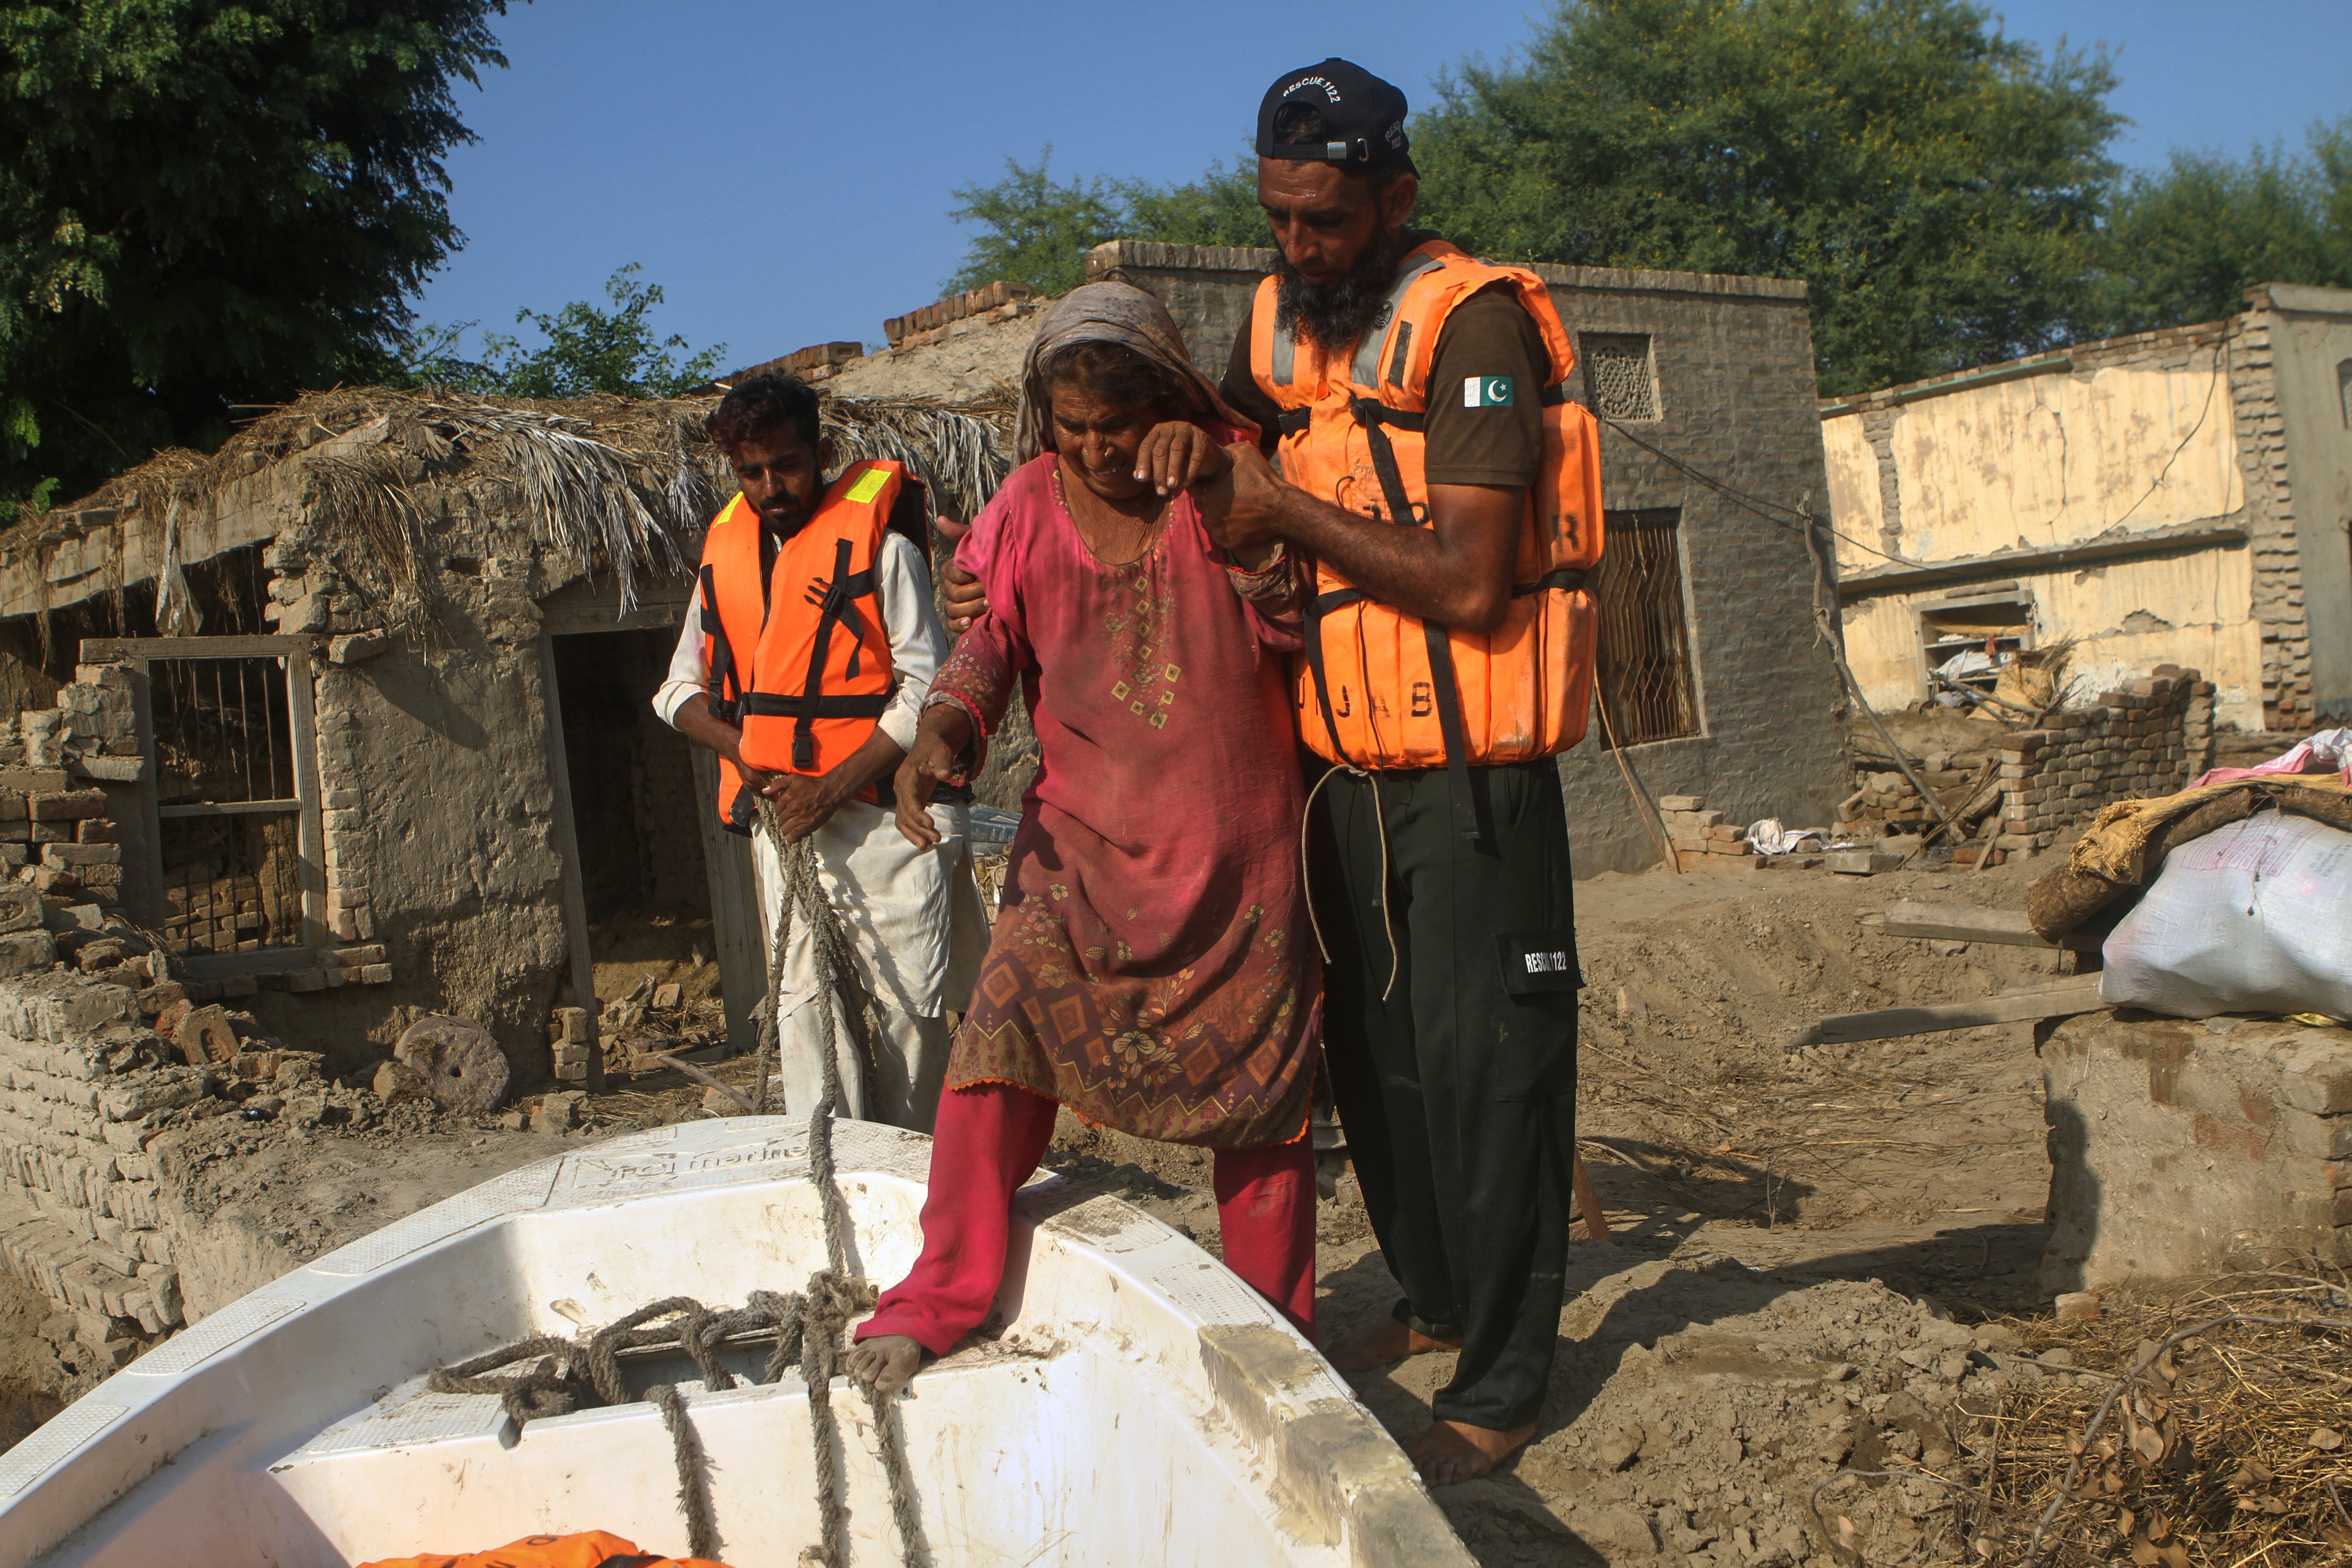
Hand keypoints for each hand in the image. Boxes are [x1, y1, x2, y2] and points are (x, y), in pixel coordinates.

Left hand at [765, 771, 843, 840]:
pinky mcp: (808, 826)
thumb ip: (777, 784)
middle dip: (783, 820)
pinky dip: (791, 837)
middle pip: (781, 820)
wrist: (830, 791)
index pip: (777, 809)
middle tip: (789, 818)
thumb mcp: (793, 779)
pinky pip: (795, 835)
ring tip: (791, 826)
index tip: (786, 810)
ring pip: (785, 829)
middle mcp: (792, 809)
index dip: (781, 810)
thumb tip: (764, 791)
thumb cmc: (813, 784)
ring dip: (786, 828)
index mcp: (787, 797)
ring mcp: (800, 818)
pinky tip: (792, 836)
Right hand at [894, 707, 973, 847]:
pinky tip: (924, 840)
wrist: (929, 745)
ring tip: (929, 845)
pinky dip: (913, 830)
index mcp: (906, 776)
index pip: (909, 799)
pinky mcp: (909, 800)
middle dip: (919, 828)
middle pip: (904, 813)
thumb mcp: (941, 752)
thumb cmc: (936, 748)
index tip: (931, 824)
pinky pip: (906, 819)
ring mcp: (903, 795)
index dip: (917, 814)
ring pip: (903, 819)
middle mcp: (900, 788)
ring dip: (914, 833)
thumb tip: (944, 774)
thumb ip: (942, 762)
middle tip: (936, 839)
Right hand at [934, 514, 988, 633]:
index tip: (978, 575)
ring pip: (953, 608)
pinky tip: (970, 622)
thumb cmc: (998, 561)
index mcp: (955, 570)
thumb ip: (962, 533)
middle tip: (990, 593)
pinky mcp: (962, 621)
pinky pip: (952, 625)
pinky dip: (959, 624)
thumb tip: (940, 519)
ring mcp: (957, 605)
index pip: (949, 572)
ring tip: (988, 606)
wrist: (1016, 584)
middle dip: (971, 593)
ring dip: (970, 608)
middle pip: (952, 593)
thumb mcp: (983, 544)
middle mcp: (953, 587)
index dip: (962, 575)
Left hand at [1136, 421, 1232, 496]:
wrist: (1206, 454)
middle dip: (1159, 471)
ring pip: (1177, 449)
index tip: (1141, 479)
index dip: (1143, 462)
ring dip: (1173, 469)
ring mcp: (1187, 431)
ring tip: (1172, 486)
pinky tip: (1186, 483)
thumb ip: (1150, 468)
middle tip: (1160, 490)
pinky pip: (1196, 455)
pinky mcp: (1202, 439)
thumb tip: (1137, 476)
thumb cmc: (1178, 458)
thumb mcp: (1163, 462)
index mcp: (1157, 432)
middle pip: (1161, 449)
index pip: (1146, 446)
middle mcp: (1170, 428)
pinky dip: (1190, 471)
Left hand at [1188, 440, 1282, 552]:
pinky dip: (1223, 527)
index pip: (1191, 486)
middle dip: (1208, 498)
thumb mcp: (1246, 454)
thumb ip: (1227, 450)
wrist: (1281, 509)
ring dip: (1214, 513)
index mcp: (1208, 493)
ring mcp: (1217, 530)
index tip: (1211, 481)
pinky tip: (1236, 519)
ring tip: (1231, 507)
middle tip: (1224, 493)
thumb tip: (1218, 450)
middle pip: (1199, 504)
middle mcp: (1208, 513)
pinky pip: (1218, 533)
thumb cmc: (1263, 481)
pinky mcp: (1226, 542)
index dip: (1200, 482)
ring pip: (1208, 519)